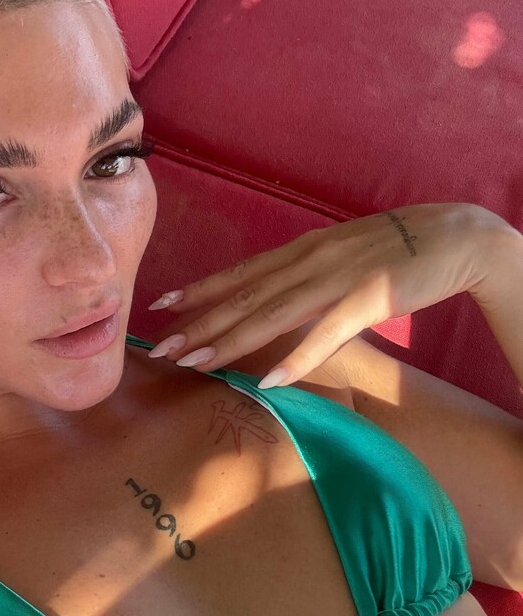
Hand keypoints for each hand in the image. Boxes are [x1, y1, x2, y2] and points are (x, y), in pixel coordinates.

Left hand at [145, 203, 499, 387]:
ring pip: (272, 313)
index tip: (162, 304)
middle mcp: (309, 261)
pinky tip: (269, 380)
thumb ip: (305, 277)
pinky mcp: (367, 298)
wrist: (454, 235)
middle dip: (199, 324)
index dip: (200, 289)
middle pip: (244, 296)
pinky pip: (325, 333)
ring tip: (195, 363)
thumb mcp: (339, 257)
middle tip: (161, 348)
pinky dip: (296, 357)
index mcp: (302, 251)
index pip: (241, 272)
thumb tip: (274, 299)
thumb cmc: (395, 249)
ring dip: (230, 340)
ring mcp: (335, 279)